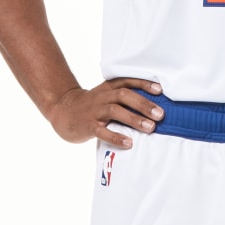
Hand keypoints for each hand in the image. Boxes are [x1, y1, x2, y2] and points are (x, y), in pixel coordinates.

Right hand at [46, 78, 163, 150]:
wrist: (63, 111)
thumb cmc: (92, 106)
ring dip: (134, 119)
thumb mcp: (106, 96)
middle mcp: (102, 97)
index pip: (127, 82)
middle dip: (143, 104)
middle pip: (124, 95)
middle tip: (160, 114)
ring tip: (150, 127)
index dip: (144, 84)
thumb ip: (124, 99)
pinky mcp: (88, 126)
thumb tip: (154, 108)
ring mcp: (95, 111)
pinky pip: (102, 131)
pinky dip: (116, 137)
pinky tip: (129, 143)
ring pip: (115, 111)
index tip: (160, 90)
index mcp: (108, 88)